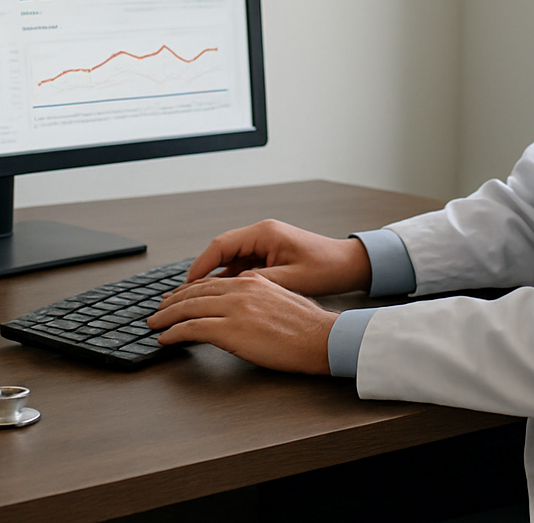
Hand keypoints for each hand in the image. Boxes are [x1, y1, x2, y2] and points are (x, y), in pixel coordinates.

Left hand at [147, 273, 337, 373]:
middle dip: (172, 302)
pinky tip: (166, 338)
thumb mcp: (282, 299)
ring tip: (155, 324)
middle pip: (195, 293)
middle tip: (158, 310)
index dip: (190, 290)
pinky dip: (174, 333)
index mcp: (252, 281)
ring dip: (167, 317)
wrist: (322, 338)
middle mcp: (240, 289)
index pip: (212, 282)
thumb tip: (244, 308)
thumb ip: (259, 297)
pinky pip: (192, 329)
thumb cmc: (309, 326)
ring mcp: (234, 309)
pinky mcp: (230, 330)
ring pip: (188, 308)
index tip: (177, 297)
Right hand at [182, 219, 372, 295]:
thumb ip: (258, 283)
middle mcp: (262, 235)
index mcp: (264, 234)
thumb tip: (230, 290)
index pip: (221, 246)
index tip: (186, 284)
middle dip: (202, 274)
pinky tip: (221, 298)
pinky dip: (230, 280)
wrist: (349, 265)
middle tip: (183, 295)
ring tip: (196, 300)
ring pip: (230, 261)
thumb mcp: (291, 280)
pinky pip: (242, 266)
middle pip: (221, 252)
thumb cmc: (326, 268)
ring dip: (215, 279)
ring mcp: (265, 245)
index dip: (200, 266)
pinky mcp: (270, 255)